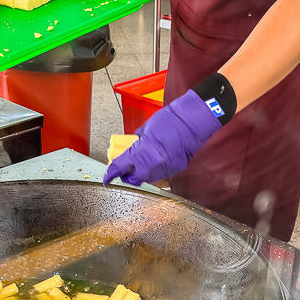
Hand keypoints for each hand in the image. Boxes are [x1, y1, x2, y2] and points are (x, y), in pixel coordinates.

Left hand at [104, 90, 222, 186]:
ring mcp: (165, 168)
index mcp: (141, 151)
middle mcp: (152, 164)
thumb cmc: (170, 120)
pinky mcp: (175, 169)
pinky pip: (161, 174)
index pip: (120, 167)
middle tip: (125, 169)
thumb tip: (129, 149)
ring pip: (148, 178)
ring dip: (141, 173)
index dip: (111, 174)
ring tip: (141, 163)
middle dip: (128, 176)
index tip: (107, 177)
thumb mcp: (145, 128)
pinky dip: (155, 170)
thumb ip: (136, 142)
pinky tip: (156, 160)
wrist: (192, 122)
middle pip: (134, 179)